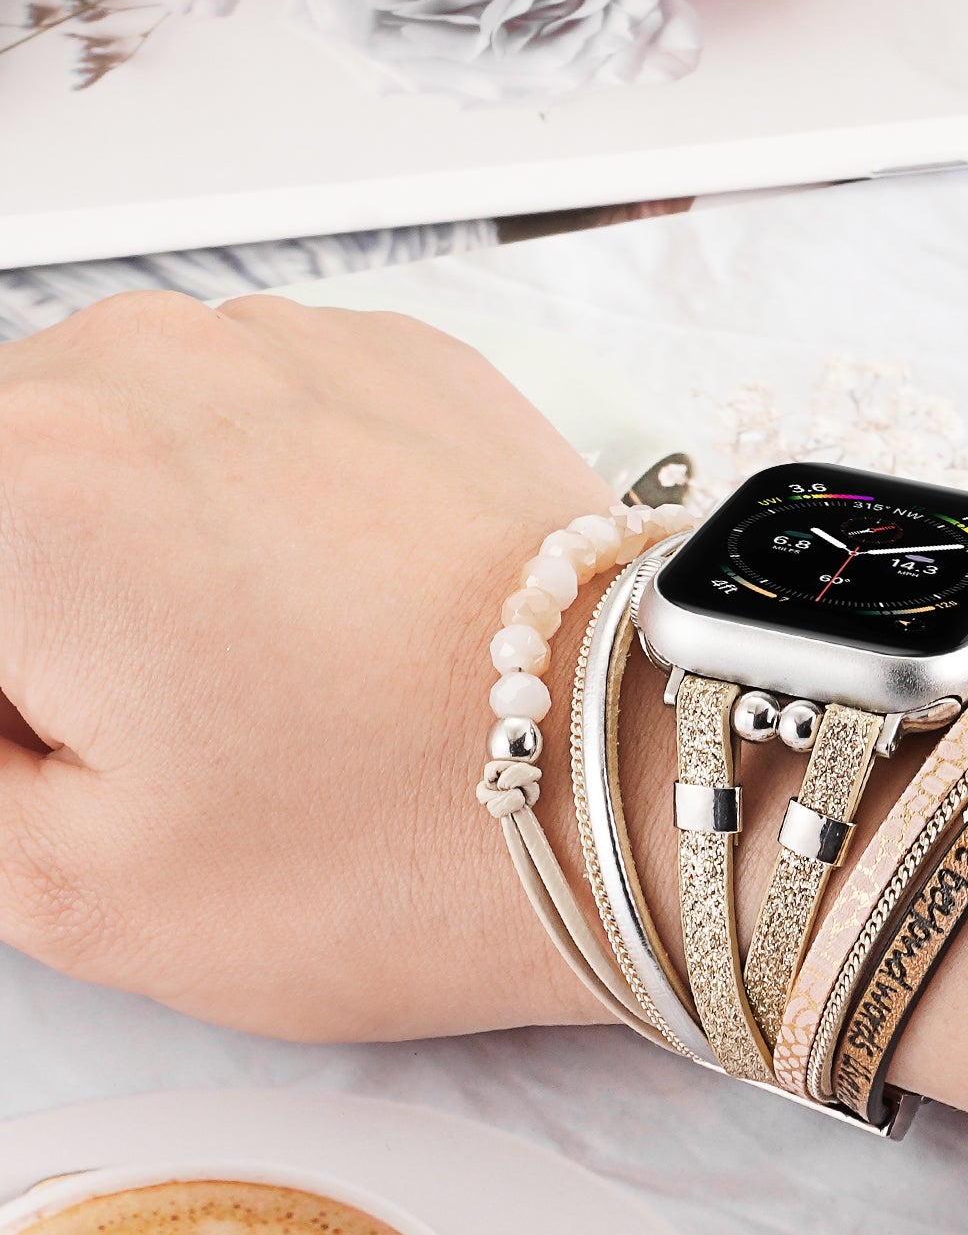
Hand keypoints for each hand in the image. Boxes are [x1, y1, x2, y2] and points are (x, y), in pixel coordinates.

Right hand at [0, 291, 616, 1039]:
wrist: (639, 783)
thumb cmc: (403, 848)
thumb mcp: (78, 888)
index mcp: (16, 489)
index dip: (14, 703)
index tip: (61, 746)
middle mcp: (137, 367)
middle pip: (7, 497)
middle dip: (40, 614)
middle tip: (163, 729)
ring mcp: (282, 345)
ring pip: (120, 442)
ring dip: (142, 546)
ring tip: (269, 670)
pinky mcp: (396, 361)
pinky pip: (254, 416)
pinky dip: (257, 496)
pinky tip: (344, 603)